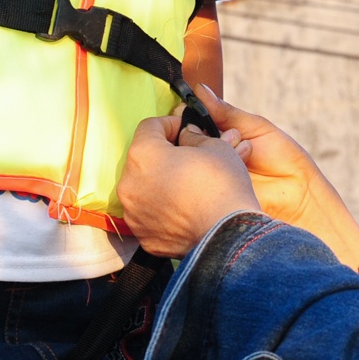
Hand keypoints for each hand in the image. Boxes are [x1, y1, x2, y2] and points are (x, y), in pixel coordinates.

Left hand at [119, 116, 261, 257]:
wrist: (228, 235)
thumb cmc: (222, 186)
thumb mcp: (215, 146)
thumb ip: (193, 135)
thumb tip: (186, 134)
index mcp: (143, 154)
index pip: (149, 126)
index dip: (169, 123)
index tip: (184, 129)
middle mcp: (129, 183)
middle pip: (142, 158)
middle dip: (163, 154)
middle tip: (187, 157)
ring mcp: (133, 212)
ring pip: (142, 187)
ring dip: (159, 181)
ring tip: (186, 185)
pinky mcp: (142, 234)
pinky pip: (148, 213)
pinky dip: (161, 207)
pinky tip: (183, 208)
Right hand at [181, 87, 358, 267]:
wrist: (298, 195)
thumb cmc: (282, 158)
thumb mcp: (256, 127)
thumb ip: (227, 112)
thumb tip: (200, 90)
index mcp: (220, 136)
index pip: (193, 123)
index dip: (187, 116)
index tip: (184, 109)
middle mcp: (209, 156)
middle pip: (186, 141)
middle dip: (194, 134)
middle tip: (210, 133)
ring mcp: (207, 176)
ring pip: (191, 159)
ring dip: (207, 151)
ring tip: (233, 151)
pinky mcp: (209, 195)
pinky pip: (198, 181)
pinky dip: (206, 172)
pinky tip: (220, 167)